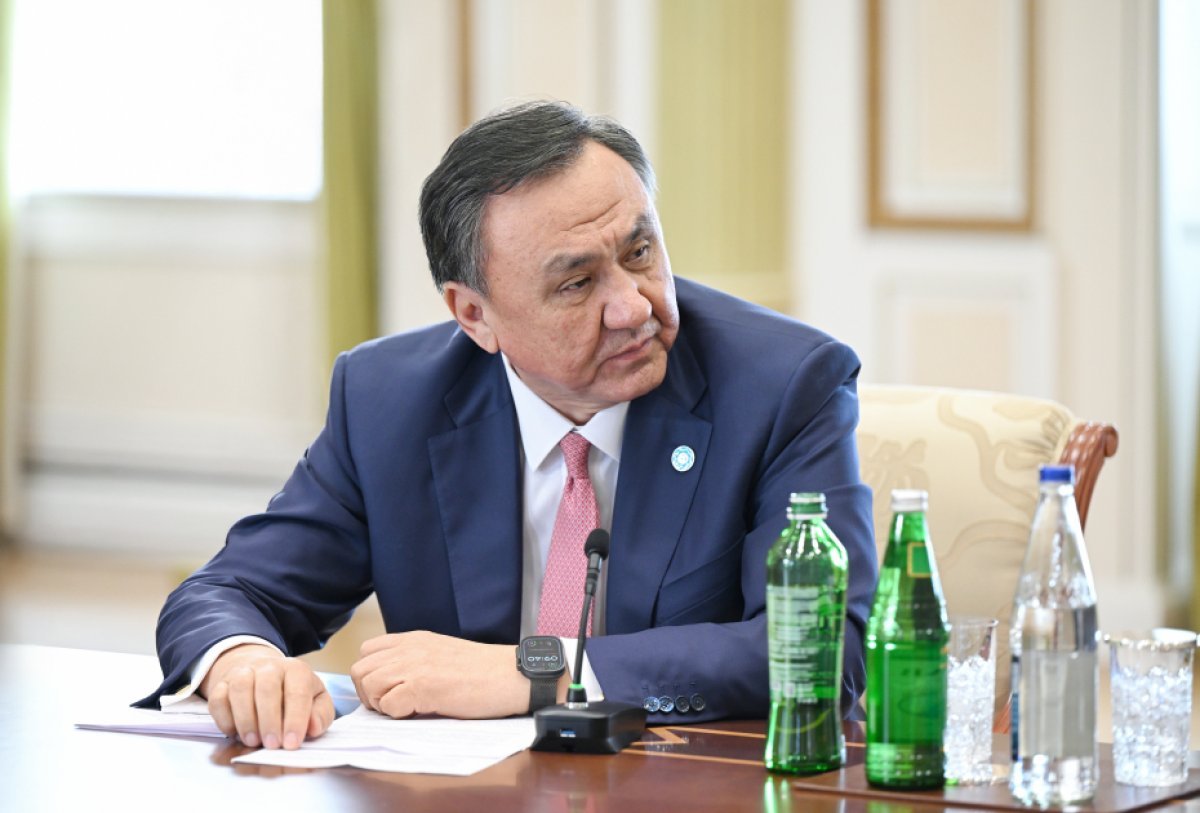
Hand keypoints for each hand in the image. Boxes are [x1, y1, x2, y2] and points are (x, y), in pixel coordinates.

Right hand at [199, 644, 334, 748]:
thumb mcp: (316, 700)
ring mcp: (243, 673)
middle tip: (272, 745)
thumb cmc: (293, 693)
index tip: (292, 743)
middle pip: (267, 688)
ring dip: (246, 719)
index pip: (298, 692)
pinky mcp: (222, 684)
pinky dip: (225, 719)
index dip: (295, 719)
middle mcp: (269, 667)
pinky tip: (235, 733)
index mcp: (296, 670)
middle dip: (269, 721)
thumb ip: (320, 714)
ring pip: (240, 689)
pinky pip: (218, 699)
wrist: (263, 672)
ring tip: (253, 741)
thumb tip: (313, 728)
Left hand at [350, 631, 547, 718]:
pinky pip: (388, 705)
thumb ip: (416, 659)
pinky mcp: (423, 687)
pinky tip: (417, 712)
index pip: (367, 651)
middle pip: (360, 669)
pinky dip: (396, 715)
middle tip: (391, 705)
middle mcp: (410, 649)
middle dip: (368, 693)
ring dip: (380, 704)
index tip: (386, 690)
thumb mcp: (442, 653)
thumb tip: (392, 682)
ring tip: (404, 709)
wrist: (511, 675)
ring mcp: (415, 666)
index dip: (370, 675)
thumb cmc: (483, 671)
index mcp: (414, 639)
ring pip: (368, 685)